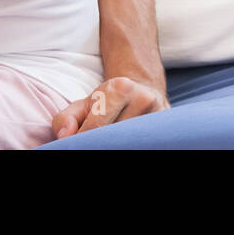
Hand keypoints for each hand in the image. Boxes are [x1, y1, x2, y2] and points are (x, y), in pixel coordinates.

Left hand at [51, 76, 169, 139]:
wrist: (144, 93)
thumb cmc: (108, 102)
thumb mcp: (84, 104)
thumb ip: (67, 118)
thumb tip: (65, 136)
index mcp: (121, 88)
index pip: (97, 126)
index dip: (84, 140)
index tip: (78, 144)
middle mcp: (144, 100)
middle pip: (115, 137)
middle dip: (101, 144)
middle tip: (95, 143)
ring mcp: (160, 116)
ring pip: (130, 143)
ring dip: (117, 145)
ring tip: (110, 141)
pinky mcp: (168, 131)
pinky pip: (145, 144)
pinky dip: (130, 145)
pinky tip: (125, 143)